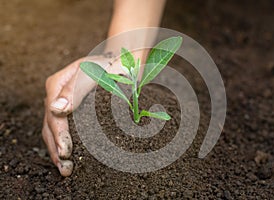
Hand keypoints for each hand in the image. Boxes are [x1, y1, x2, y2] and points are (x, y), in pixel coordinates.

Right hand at [42, 55, 121, 175]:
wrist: (119, 63)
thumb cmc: (106, 65)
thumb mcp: (90, 72)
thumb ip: (74, 89)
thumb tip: (57, 109)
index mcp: (56, 86)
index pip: (53, 115)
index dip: (58, 135)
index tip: (65, 152)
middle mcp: (56, 96)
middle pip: (50, 126)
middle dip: (56, 149)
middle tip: (65, 168)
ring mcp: (64, 104)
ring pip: (54, 130)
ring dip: (58, 150)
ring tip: (65, 169)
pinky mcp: (74, 111)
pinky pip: (65, 129)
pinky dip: (66, 144)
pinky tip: (70, 157)